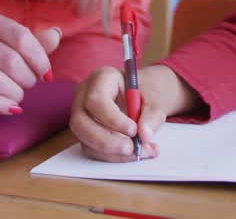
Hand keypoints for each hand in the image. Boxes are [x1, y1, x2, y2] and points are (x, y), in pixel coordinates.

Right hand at [0, 12, 61, 115]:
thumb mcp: (10, 47)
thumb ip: (34, 42)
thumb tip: (56, 34)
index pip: (21, 37)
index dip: (39, 59)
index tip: (47, 75)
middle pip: (10, 60)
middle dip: (27, 78)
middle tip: (29, 86)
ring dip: (14, 93)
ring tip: (18, 96)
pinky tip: (10, 109)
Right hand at [69, 64, 196, 161]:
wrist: (144, 96)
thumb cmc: (146, 92)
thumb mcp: (155, 98)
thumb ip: (152, 115)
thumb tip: (145, 135)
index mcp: (101, 78)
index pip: (96, 100)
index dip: (112, 119)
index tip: (134, 130)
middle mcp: (84, 96)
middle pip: (80, 122)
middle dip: (106, 141)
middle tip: (131, 148)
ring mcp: (82, 115)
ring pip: (85, 140)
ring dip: (112, 153)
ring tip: (139, 152)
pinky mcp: (85, 133)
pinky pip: (92, 150)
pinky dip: (113, 157)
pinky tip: (133, 154)